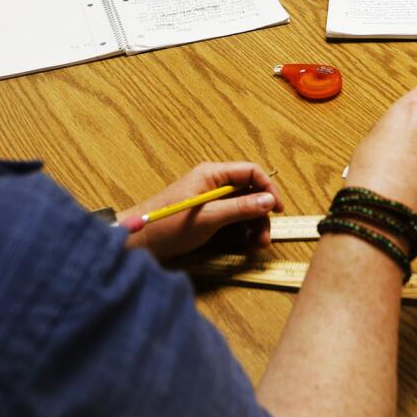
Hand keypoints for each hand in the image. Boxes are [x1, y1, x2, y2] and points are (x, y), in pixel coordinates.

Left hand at [119, 161, 282, 259]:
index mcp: (212, 175)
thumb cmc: (168, 226)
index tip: (278, 209)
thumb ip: (240, 208)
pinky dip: (241, 230)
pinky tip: (246, 243)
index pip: (250, 172)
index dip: (268, 188)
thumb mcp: (208, 218)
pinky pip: (232, 218)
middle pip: (249, 191)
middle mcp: (213, 183)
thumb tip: (269, 200)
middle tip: (265, 238)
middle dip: (261, 213)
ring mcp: (210, 200)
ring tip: (257, 245)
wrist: (138, 242)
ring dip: (253, 224)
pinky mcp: (206, 215)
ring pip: (242, 207)